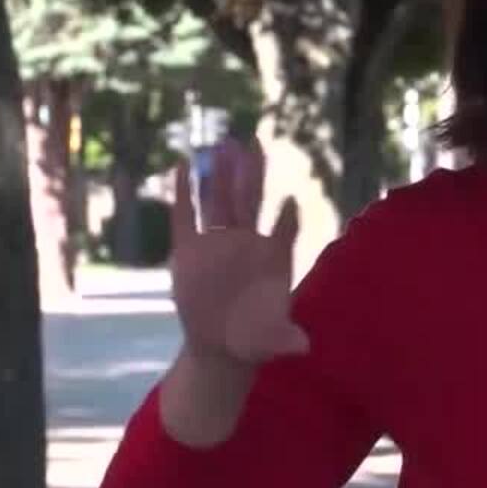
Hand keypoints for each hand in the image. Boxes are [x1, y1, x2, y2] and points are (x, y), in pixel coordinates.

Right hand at [168, 135, 307, 369]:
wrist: (222, 345)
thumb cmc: (255, 339)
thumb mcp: (272, 341)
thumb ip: (287, 338)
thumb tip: (304, 346)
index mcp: (272, 257)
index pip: (284, 229)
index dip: (287, 218)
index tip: (290, 204)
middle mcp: (246, 243)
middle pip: (250, 200)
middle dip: (252, 173)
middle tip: (254, 141)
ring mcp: (217, 243)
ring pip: (219, 201)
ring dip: (220, 174)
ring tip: (222, 144)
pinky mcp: (189, 251)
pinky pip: (185, 216)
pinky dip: (183, 193)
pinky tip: (181, 167)